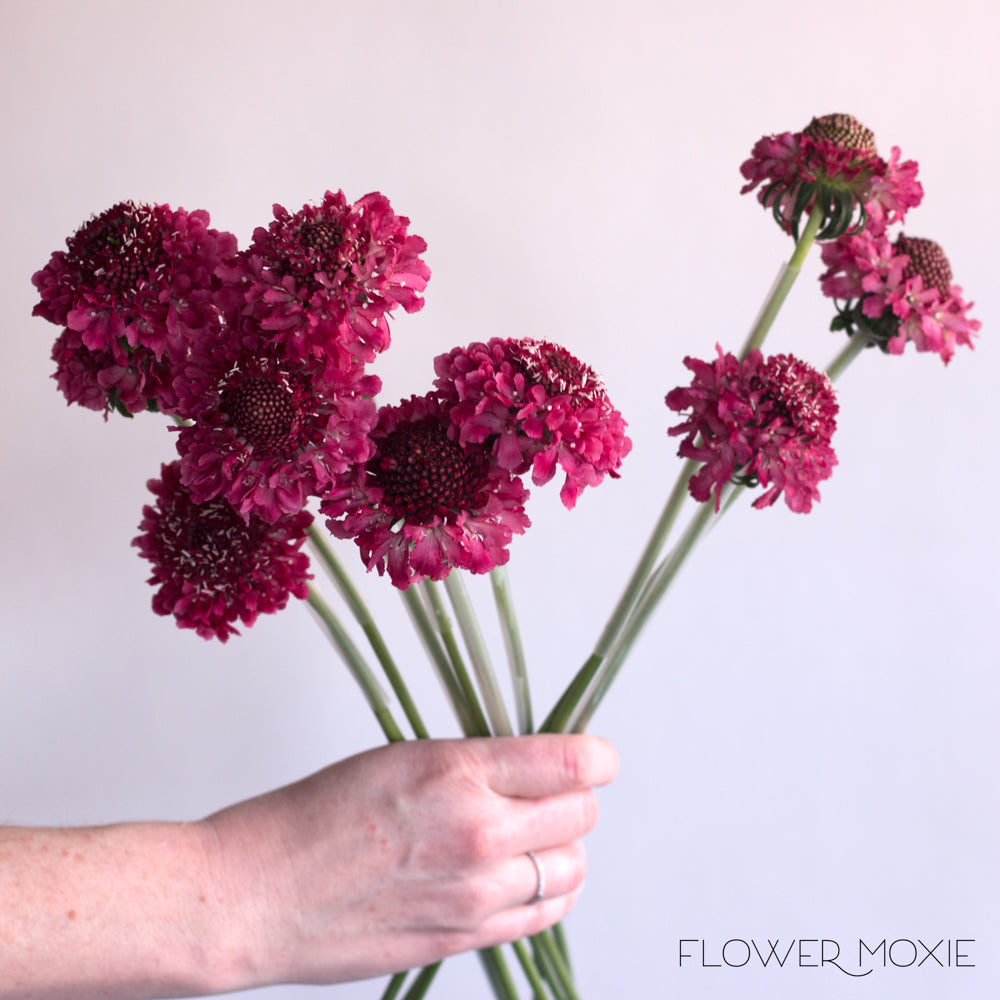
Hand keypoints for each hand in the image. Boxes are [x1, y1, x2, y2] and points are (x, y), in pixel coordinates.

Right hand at [202, 734, 618, 989]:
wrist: (258, 894)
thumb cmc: (313, 817)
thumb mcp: (400, 757)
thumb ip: (475, 764)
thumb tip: (533, 764)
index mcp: (458, 774)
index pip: (572, 762)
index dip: (595, 756)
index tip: (595, 756)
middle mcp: (478, 834)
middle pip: (582, 816)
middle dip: (577, 799)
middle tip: (553, 793)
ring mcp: (474, 895)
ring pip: (572, 870)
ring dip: (565, 850)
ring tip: (535, 838)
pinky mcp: (463, 939)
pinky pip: (543, 917)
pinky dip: (549, 894)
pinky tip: (525, 878)